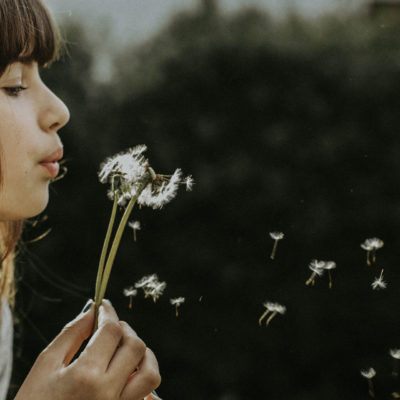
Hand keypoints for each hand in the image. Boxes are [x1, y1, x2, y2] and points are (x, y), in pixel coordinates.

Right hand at [14, 300, 160, 399]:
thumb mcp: (46, 365)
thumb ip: (72, 333)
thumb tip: (93, 310)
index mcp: (85, 376)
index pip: (112, 331)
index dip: (109, 313)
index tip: (103, 307)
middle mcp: (107, 393)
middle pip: (136, 347)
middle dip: (125, 331)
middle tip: (111, 328)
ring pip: (150, 374)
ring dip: (142, 356)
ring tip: (123, 351)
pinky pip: (147, 398)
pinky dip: (143, 382)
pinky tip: (128, 374)